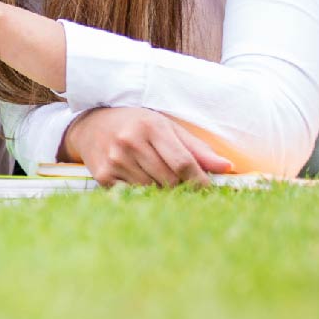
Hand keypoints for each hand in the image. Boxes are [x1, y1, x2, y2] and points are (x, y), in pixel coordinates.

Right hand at [65, 107, 233, 186]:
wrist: (91, 124)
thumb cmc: (137, 124)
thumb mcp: (167, 128)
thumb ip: (197, 148)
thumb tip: (226, 167)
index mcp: (151, 127)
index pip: (183, 163)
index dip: (200, 181)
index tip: (207, 189)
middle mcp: (130, 142)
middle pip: (170, 180)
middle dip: (181, 185)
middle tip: (181, 183)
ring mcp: (115, 160)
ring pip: (152, 189)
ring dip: (161, 189)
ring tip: (157, 177)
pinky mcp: (103, 175)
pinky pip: (133, 194)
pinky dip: (142, 191)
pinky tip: (139, 178)